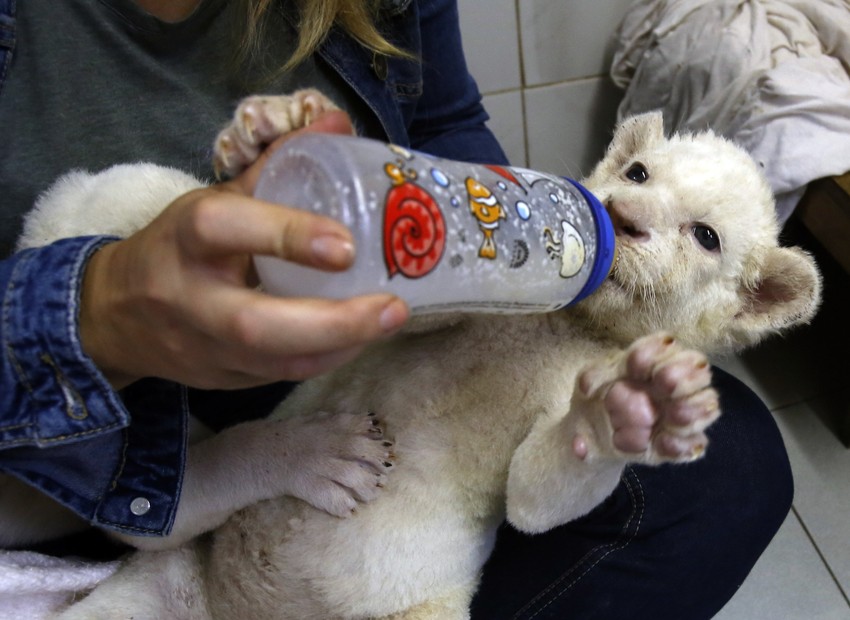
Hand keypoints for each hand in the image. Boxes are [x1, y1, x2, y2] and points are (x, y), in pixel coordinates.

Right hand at [79, 111, 408, 389]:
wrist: (114, 313)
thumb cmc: (178, 247)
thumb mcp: (216, 200)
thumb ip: (277, 166)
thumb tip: (337, 122)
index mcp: (184, 237)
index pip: (225, 229)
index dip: (285, 235)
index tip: (346, 245)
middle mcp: (188, 298)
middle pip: (254, 324)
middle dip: (333, 322)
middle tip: (393, 307)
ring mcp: (202, 347)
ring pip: (273, 363)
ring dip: (340, 346)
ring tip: (390, 320)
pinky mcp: (220, 379)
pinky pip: (279, 377)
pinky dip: (326, 359)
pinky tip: (360, 338)